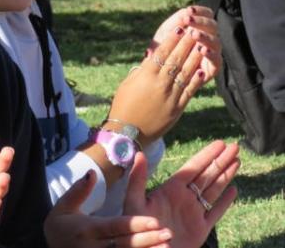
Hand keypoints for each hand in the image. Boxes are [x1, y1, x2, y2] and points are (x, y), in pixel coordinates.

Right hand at [45, 170, 172, 247]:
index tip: (154, 220)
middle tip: (168, 232)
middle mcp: (94, 247)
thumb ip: (78, 191)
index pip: (115, 226)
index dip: (135, 224)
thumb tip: (92, 173)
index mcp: (87, 229)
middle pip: (125, 244)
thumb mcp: (62, 207)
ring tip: (167, 246)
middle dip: (148, 239)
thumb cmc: (59, 228)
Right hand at [109, 25, 206, 145]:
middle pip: (176, 60)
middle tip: (194, 30)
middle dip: (186, 44)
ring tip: (201, 45)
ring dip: (195, 58)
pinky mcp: (177, 108)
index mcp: (144, 76)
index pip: (161, 53)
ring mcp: (170, 96)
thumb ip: (141, 71)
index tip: (179, 28)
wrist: (127, 132)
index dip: (171, 40)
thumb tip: (152, 58)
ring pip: (185, 73)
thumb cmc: (123, 105)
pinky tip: (202, 70)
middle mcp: (159, 84)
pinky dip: (196, 80)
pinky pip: (189, 91)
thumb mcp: (128, 84)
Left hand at [124, 142, 239, 247]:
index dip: (207, 155)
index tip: (220, 143)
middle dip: (221, 160)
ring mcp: (193, 212)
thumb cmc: (136, 229)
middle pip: (207, 175)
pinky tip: (234, 190)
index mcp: (170, 190)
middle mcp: (184, 198)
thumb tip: (139, 154)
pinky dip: (226, 202)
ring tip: (237, 161)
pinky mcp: (201, 229)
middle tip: (235, 146)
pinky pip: (216, 212)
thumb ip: (137, 179)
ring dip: (226, 175)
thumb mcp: (134, 202)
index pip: (193, 167)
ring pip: (214, 190)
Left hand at [149, 6, 220, 80]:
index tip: (189, 10)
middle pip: (212, 26)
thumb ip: (175, 21)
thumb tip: (186, 12)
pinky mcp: (212, 69)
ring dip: (205, 37)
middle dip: (200, 22)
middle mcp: (208, 39)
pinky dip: (211, 54)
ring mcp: (212, 53)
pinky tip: (202, 50)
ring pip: (216, 42)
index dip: (200, 11)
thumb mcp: (165, 33)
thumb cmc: (161, 49)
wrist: (156, 72)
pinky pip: (217, 61)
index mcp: (199, 28)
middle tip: (187, 20)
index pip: (207, 15)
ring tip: (194, 34)